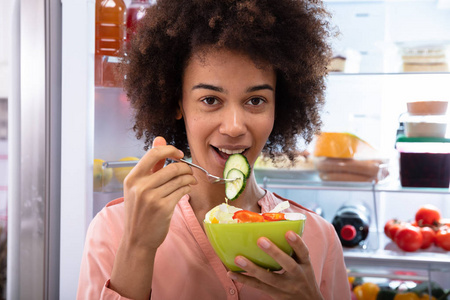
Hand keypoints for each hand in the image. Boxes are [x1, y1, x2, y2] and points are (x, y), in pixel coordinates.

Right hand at [122, 136, 197, 251]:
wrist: (137, 239)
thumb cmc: (140, 211)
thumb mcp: (138, 187)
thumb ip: (151, 163)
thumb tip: (160, 138)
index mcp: (132, 178)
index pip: (153, 154)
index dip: (170, 150)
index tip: (179, 154)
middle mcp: (140, 186)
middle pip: (172, 167)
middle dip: (185, 168)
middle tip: (189, 171)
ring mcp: (151, 198)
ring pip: (179, 179)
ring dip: (189, 178)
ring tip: (190, 181)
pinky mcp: (164, 208)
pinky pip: (182, 191)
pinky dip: (188, 188)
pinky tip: (188, 189)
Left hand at [227, 231, 323, 299]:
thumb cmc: (303, 277)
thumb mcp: (304, 264)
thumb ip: (293, 250)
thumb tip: (275, 227)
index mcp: (305, 264)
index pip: (304, 252)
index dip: (297, 243)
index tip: (288, 232)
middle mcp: (297, 276)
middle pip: (288, 265)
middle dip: (275, 253)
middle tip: (261, 240)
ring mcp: (285, 287)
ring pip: (268, 278)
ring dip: (252, 268)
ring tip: (239, 258)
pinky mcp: (274, 294)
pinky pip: (258, 286)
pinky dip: (244, 279)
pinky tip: (231, 273)